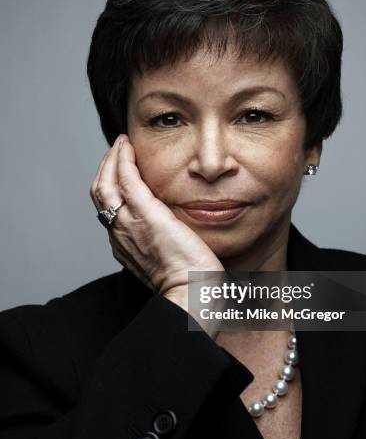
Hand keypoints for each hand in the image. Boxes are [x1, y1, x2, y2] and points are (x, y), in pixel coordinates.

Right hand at [89, 134, 225, 318]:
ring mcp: (128, 222)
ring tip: (121, 144)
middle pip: (100, 194)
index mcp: (124, 245)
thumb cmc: (189, 282)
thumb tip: (175, 232)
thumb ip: (163, 242)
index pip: (109, 208)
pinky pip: (125, 178)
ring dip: (111, 159)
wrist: (191, 294)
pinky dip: (122, 159)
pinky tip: (127, 147)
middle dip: (105, 169)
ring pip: (106, 184)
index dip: (110, 186)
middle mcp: (119, 233)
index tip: (120, 170)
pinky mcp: (145, 213)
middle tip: (117, 151)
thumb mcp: (168, 259)